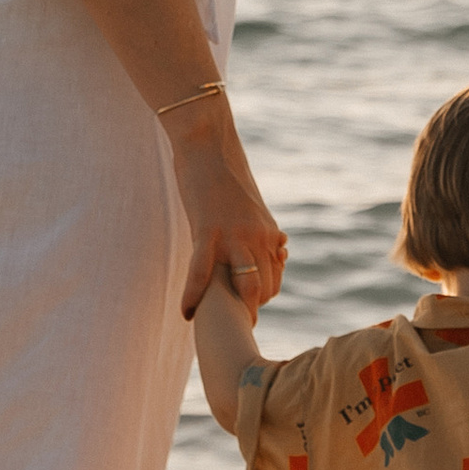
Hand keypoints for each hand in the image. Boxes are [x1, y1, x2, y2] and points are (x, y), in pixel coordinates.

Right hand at [166, 109, 287, 318]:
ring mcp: (234, 235)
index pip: (274, 278)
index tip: (246, 309)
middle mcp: (259, 237)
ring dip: (231, 309)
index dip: (261, 297)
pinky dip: (194, 295)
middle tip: (229, 325)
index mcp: (268, 233)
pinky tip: (187, 313)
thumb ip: (266, 233)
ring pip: (243, 285)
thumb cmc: (226, 176)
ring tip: (214, 325)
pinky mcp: (208, 231)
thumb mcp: (253, 208)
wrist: (208, 144)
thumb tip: (282, 251)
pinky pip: (202, 272)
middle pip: (263, 287)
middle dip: (249, 309)